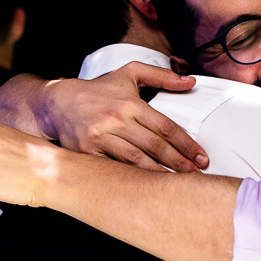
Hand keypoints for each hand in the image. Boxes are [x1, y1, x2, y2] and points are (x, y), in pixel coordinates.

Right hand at [37, 62, 207, 172]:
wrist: (59, 102)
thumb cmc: (98, 90)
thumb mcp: (129, 73)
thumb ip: (160, 76)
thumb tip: (190, 82)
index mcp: (130, 103)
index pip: (165, 126)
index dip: (186, 144)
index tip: (201, 158)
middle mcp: (116, 119)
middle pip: (154, 145)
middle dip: (179, 162)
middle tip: (197, 176)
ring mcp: (101, 137)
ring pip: (136, 160)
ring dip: (159, 174)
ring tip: (178, 185)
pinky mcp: (88, 152)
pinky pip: (114, 168)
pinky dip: (131, 177)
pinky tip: (148, 187)